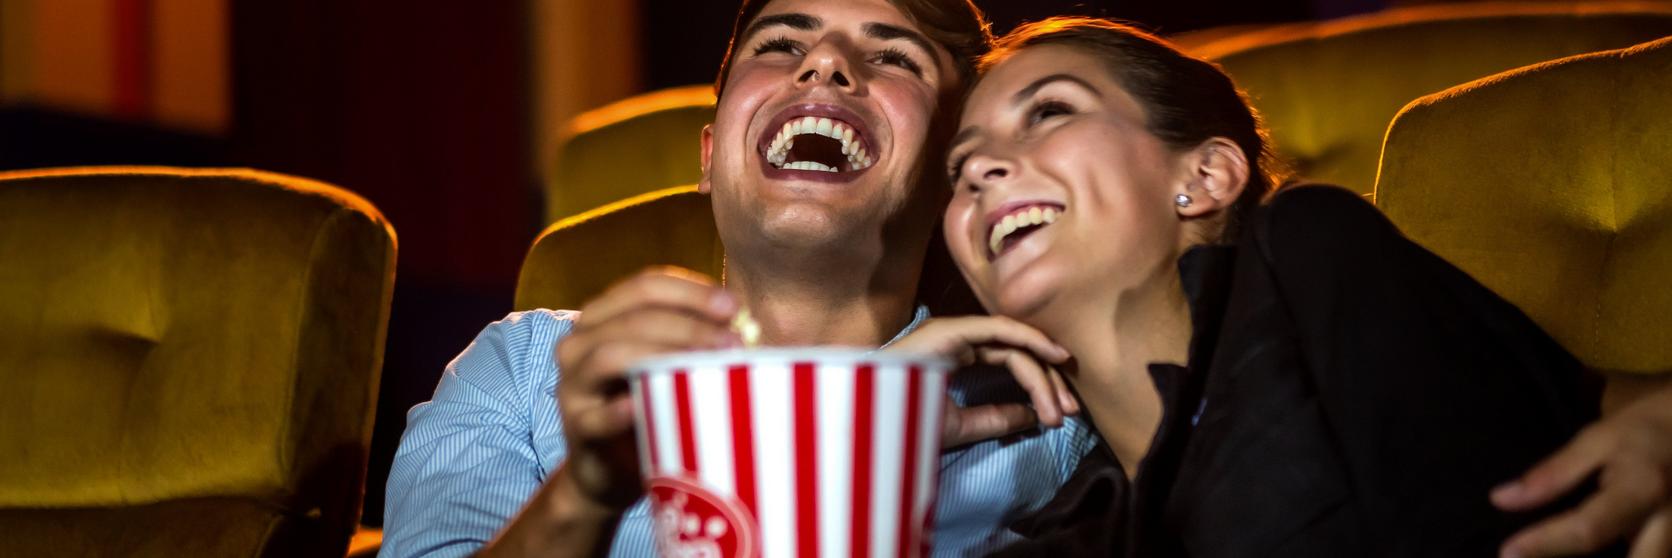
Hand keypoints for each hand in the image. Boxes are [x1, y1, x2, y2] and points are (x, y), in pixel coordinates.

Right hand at [553, 267, 741, 510]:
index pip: (644, 287)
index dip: (690, 292)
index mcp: (604, 317)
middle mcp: (580, 343)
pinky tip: (644, 408)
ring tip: (710, 366)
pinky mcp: (576, 429)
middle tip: (733, 342)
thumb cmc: (651, 407)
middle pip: (633, 318)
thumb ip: (694, 339)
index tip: (734, 306)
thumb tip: (749, 327)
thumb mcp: (671, 366)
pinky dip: (619, 412)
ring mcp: (572, 386)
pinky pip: (595, 418)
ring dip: (663, 356)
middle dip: (688, 325)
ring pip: (609, 356)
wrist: (611, 470)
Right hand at [888, 316, 1078, 447]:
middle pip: (1017, 352)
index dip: (1039, 387)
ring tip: (1061, 406)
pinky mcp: (952, 329)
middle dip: (1048, 381)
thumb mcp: (961, 425)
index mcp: (955, 354)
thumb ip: (996, 418)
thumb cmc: (903, 423)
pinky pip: (1000, 329)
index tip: (1058, 417)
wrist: (867, 422)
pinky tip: (1054, 357)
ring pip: (1013, 344)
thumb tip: (1033, 416)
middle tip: (1070, 412)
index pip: (1009, 362)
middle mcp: (957, 337)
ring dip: (1043, 372)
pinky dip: (1030, 339)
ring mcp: (954, 330)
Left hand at [1493, 385, 1671, 557]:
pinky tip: (1589, 557)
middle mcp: (1668, 521)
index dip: (1544, 544)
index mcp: (1642, 489)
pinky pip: (1648, 556)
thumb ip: (1553, 474)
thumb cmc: (1644, 429)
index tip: (1507, 552)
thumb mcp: (1596, 440)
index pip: (1588, 529)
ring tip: (1551, 556)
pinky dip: (1624, 557)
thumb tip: (1502, 499)